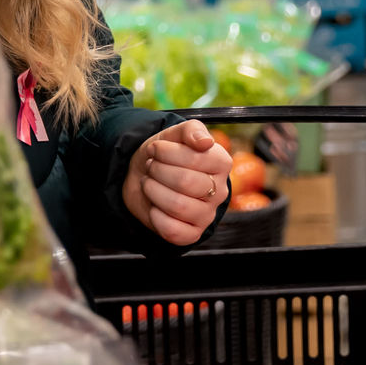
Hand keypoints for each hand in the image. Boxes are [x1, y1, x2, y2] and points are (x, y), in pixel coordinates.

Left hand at [122, 120, 232, 246]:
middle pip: (186, 182)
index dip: (168, 153)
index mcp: (221, 163)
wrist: (144, 176)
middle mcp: (220, 191)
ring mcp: (207, 214)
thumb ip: (192, 130)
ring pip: (178, 206)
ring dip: (154, 191)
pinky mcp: (192, 233)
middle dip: (158, 171)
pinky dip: (156, 217)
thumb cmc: (164, 155)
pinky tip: (154, 206)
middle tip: (151, 166)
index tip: (155, 150)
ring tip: (149, 183)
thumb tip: (205, 142)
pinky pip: (174, 231)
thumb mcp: (174, 134)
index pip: (197, 158)